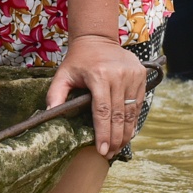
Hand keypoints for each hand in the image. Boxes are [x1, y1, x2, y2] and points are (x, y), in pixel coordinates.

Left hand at [47, 34, 144, 157]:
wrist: (97, 39)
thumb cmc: (78, 60)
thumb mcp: (63, 74)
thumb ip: (55, 94)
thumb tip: (50, 114)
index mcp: (99, 76)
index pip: (103, 111)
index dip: (103, 133)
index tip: (101, 150)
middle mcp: (119, 76)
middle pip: (119, 115)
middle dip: (115, 138)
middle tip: (109, 154)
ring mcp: (133, 76)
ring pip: (131, 112)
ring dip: (126, 132)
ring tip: (118, 148)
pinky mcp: (142, 76)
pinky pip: (138, 103)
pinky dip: (133, 120)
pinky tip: (127, 133)